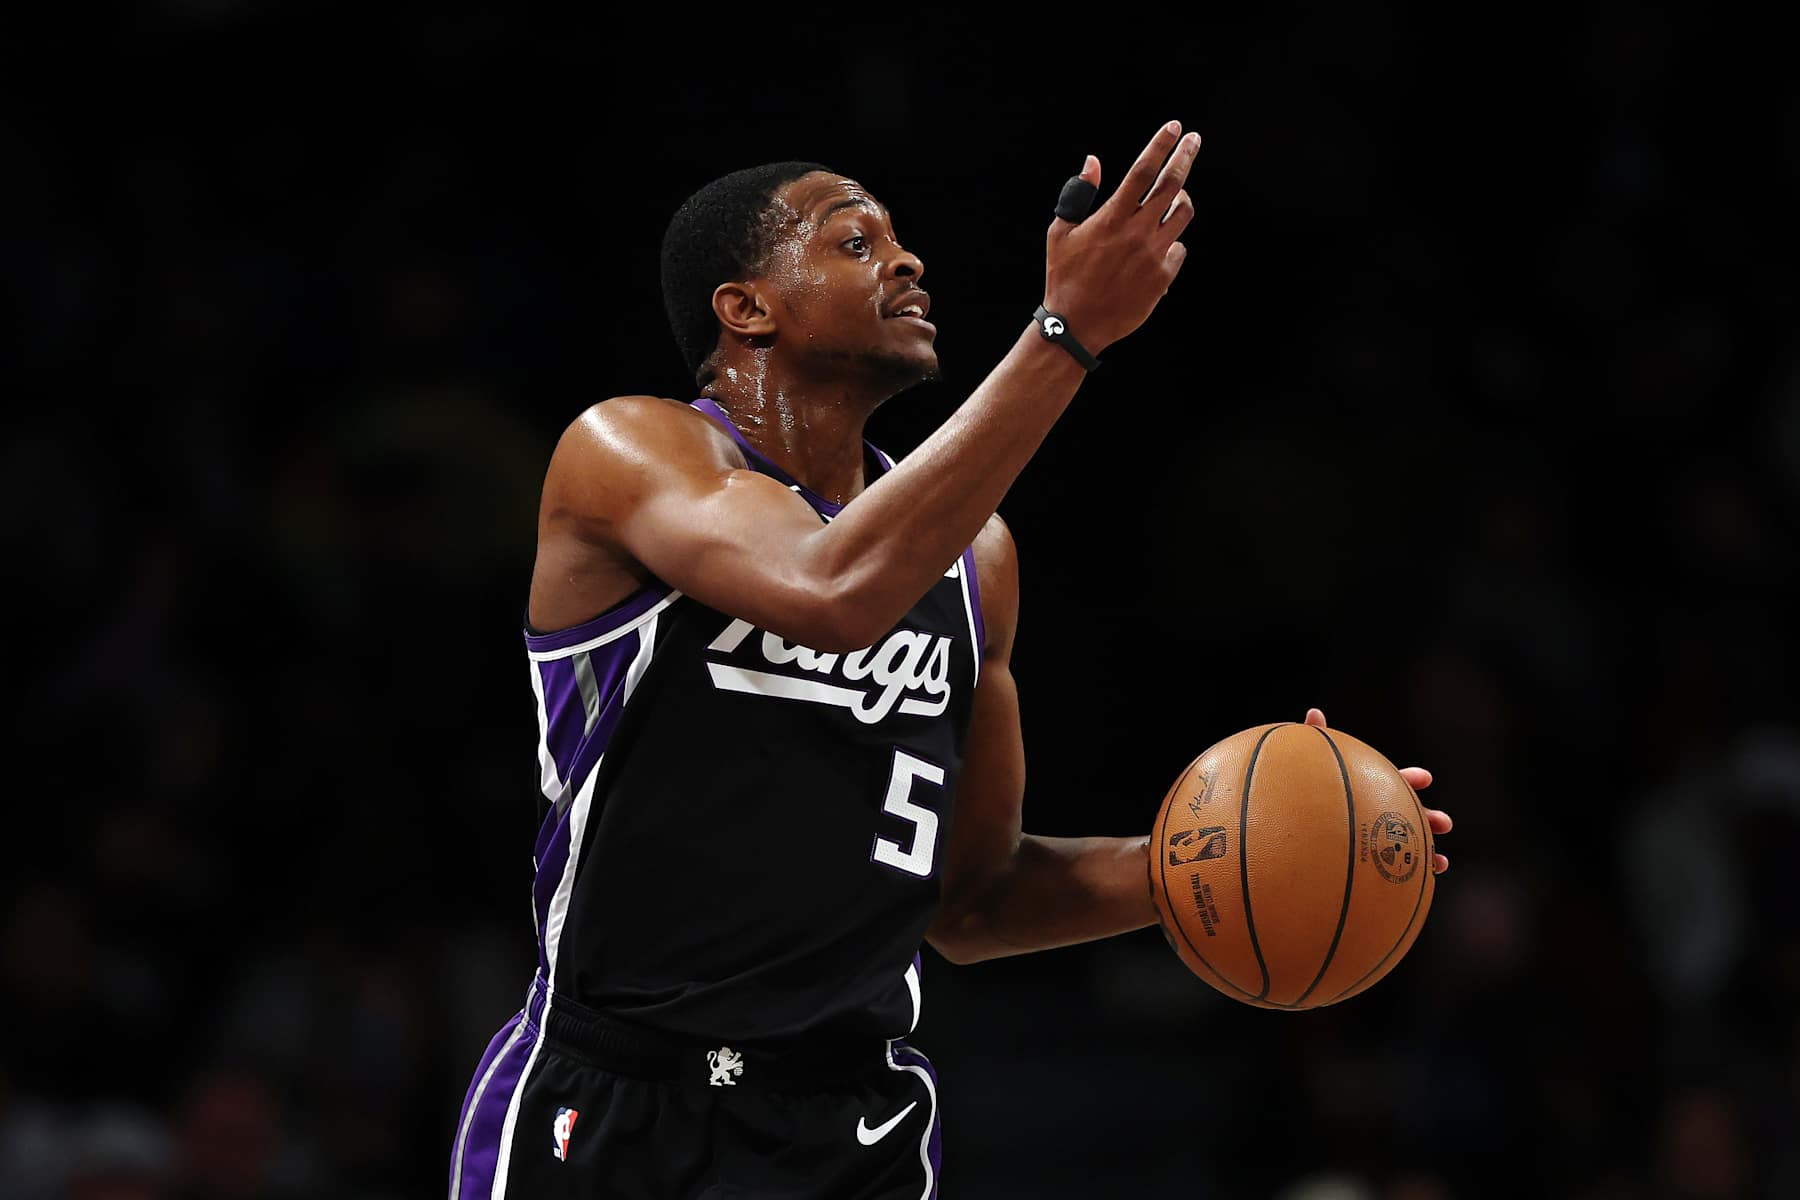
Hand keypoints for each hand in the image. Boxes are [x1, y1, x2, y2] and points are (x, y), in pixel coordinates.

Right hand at [1043, 119, 1200, 354]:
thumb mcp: (1060, 231)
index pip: (1143, 170)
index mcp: (1112, 217)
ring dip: (1181, 199)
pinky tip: (1158, 245)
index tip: (1174, 127)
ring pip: (1183, 214)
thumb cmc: (1064, 276)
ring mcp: (1154, 255)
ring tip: (1174, 196)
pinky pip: (1178, 249)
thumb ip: (1078, 194)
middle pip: (1173, 184)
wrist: (1077, 325)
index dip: (1161, 145)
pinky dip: (1171, 241)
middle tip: (1193, 140)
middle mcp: (1137, 232)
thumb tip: (1093, 162)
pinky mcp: (1163, 277)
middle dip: (1186, 156)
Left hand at [1304, 708, 1450, 873]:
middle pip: (1412, 814)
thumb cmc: (1299, 794)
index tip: (1424, 778)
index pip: (1395, 779)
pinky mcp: (1371, 865)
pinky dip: (1411, 881)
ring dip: (1429, 853)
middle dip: (1431, 817)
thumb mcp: (1305, 767)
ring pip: (1411, 847)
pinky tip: (1420, 890)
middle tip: (1444, 823)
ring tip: (1439, 862)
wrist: (1291, 836)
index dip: (1410, 778)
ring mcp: (1377, 840)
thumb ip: (1316, 742)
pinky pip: (1396, 874)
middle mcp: (1379, 813)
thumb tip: (1314, 712)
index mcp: (1370, 787)